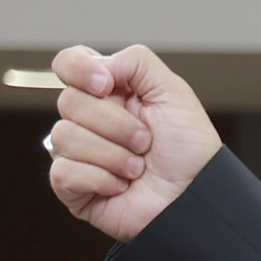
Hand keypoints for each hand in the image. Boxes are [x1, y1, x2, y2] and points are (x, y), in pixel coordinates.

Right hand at [43, 44, 222, 242]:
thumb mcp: (173, 93)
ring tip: (138, 168)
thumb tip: (96, 66)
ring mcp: (78, 153)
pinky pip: (63, 172)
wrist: (197, 197)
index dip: (79, 69)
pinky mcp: (73, 187)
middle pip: (68, 102)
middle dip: (115, 124)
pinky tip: (122, 186)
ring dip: (113, 155)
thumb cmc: (190, 149)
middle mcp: (88, 120)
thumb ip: (136, 62)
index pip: (69, 64)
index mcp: (109, 93)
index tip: (106, 85)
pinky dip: (101, 179)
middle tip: (146, 141)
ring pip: (65, 136)